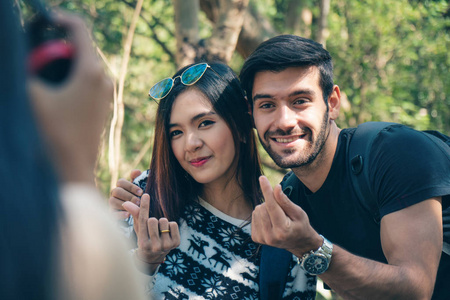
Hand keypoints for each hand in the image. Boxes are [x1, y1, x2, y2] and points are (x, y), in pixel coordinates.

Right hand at [29, 12, 112, 182]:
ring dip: (61, 66)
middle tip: (35, 62)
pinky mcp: (102, 105)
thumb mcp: (31, 95)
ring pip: (81, 66)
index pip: (78, 29)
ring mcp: (105, 93)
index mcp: (90, 70)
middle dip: (55, 49)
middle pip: (78, 48)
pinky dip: (69, 80)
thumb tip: (25, 61)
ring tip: (42, 82)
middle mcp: (103, 78)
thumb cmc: (55, 133)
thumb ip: (26, 69)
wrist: (75, 167)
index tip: (44, 19)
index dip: (59, 18)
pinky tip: (54, 94)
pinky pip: (85, 82)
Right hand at [109, 169, 142, 218]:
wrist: (138, 211)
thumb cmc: (138, 196)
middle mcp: (114, 193)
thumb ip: (138, 178)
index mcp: (120, 185)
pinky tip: (128, 215)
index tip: (141, 192)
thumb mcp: (139, 188)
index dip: (131, 186)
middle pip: (116, 191)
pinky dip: (120, 214)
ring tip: (134, 208)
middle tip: (138, 201)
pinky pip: (112, 213)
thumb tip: (137, 172)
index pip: (121, 182)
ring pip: (112, 201)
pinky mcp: (112, 213)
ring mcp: (112, 203)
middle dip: (128, 196)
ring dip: (124, 204)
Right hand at [123, 194, 179, 271]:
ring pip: (164, 220)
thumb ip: (135, 215)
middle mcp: (154, 246)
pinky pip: (174, 224)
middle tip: (153, 229)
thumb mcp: (138, 229)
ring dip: (162, 222)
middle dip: (153, 220)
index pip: (143, 221)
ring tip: (160, 231)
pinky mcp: (176, 243)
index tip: (146, 195)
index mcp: (142, 243)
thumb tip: (126, 203)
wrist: (154, 258)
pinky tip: (167, 233)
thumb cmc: (145, 239)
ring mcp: (166, 246)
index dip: (144, 206)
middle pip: (153, 220)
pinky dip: (171, 226)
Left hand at [251, 176, 321, 254]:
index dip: (267, 190)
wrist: (299, 244)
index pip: (271, 206)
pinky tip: (271, 221)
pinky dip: (262, 214)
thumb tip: (275, 187)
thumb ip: (285, 201)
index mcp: (282, 230)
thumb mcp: (298, 212)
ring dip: (266, 208)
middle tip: (282, 210)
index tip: (262, 178)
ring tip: (277, 217)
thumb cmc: (301, 225)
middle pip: (263, 206)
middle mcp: (270, 236)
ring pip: (257, 210)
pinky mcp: (256, 238)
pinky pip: (254, 216)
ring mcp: (262, 239)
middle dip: (271, 202)